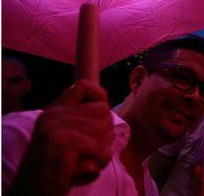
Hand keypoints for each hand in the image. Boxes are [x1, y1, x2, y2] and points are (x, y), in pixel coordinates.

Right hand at [8, 80, 113, 195]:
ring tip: (83, 165)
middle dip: (105, 137)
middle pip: (104, 112)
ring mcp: (55, 130)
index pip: (84, 86)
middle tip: (90, 155)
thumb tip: (106, 107)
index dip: (100, 101)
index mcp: (53, 111)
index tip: (98, 123)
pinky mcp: (61, 147)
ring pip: (105, 135)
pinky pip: (101, 153)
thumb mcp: (62, 139)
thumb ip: (80, 122)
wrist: (28, 195)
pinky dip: (95, 169)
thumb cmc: (53, 169)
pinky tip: (78, 174)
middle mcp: (52, 117)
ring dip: (101, 156)